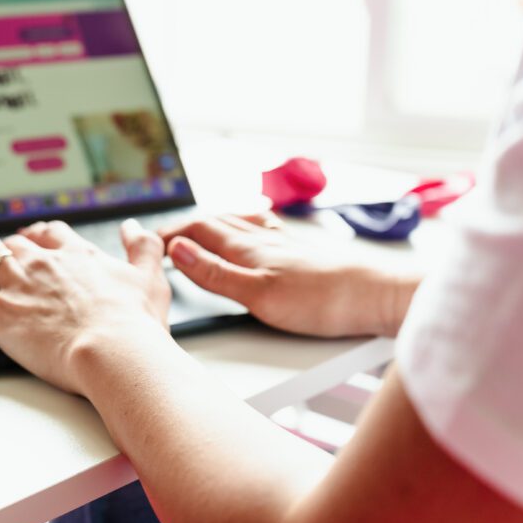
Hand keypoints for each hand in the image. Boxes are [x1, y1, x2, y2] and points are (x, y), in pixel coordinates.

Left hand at [0, 219, 173, 393]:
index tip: (35, 240)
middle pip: (16, 242)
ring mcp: (19, 282)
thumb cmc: (134, 325)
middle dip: (5, 246)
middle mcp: (45, 262)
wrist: (113, 351)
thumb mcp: (150, 279)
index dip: (40, 235)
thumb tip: (133, 226)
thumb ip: (143, 248)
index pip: (52, 234)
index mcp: (78, 256)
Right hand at [159, 213, 418, 337]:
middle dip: (182, 227)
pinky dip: (244, 224)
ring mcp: (283, 243)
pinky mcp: (301, 251)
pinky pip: (263, 228)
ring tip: (194, 229)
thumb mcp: (257, 295)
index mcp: (247, 249)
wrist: (377, 295)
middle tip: (161, 238)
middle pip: (213, 222)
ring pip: (237, 222)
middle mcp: (263, 239)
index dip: (167, 234)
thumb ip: (214, 273)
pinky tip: (252, 227)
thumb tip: (176, 249)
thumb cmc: (322, 300)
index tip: (144, 244)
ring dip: (210, 222)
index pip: (196, 230)